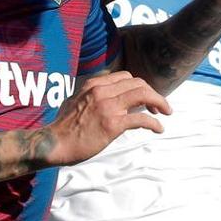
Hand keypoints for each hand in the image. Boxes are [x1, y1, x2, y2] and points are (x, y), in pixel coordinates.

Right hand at [47, 71, 171, 164]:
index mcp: (94, 84)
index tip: (145, 99)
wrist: (54, 143)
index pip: (127, 77)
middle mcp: (102, 91)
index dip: (140, 86)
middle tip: (160, 107)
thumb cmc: (64, 127)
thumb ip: (93, 95)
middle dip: (153, 93)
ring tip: (166, 112)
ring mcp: (108, 106)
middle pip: (138, 84)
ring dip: (160, 102)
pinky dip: (154, 123)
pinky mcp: (113, 124)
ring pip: (144, 95)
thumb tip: (108, 98)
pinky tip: (159, 128)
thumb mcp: (77, 100)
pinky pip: (142, 118)